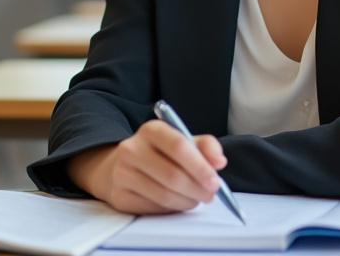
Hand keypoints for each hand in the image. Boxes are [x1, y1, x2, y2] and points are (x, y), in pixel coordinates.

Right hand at [67, 119, 226, 213]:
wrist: (124, 166)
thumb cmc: (162, 154)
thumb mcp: (184, 141)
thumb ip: (205, 146)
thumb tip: (219, 161)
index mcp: (151, 130)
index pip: (178, 146)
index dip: (200, 167)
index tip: (215, 182)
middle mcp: (131, 149)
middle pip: (172, 175)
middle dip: (197, 189)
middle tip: (211, 195)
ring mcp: (122, 173)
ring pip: (164, 195)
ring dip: (187, 201)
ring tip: (196, 199)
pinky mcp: (119, 196)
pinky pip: (153, 208)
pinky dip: (172, 209)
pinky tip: (178, 203)